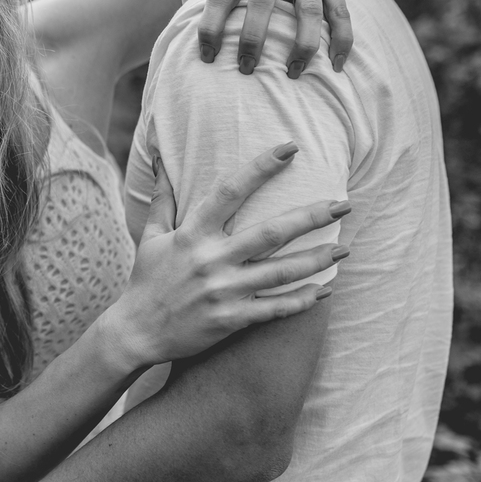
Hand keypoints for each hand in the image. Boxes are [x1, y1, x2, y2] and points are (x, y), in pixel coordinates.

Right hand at [103, 142, 348, 368]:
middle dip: (311, 216)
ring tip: (344, 249)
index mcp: (192, 234)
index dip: (261, 168)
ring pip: (281, 271)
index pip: (230, 192)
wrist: (135, 331)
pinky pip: (274, 308)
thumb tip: (158, 160)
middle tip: (343, 204)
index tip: (290, 149)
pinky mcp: (230, 319)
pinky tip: (324, 291)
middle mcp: (210, 259)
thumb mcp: (151, 236)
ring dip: (317, 260)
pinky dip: (302, 301)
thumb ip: (163, 199)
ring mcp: (222, 291)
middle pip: (270, 232)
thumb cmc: (146, 280)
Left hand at [180, 0, 352, 78]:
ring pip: (309, 9)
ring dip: (303, 43)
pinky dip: (343, 37)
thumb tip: (182, 11)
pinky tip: (336, 64)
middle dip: (253, 39)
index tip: (207, 55)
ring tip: (293, 73)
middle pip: (262, 3)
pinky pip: (341, 10)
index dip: (210, 26)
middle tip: (245, 69)